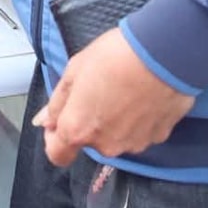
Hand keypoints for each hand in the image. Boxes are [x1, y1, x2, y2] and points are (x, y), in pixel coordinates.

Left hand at [34, 28, 196, 167]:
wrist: (163, 53)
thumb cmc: (114, 56)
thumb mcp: (74, 70)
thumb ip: (57, 103)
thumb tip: (44, 122)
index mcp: (78, 129)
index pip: (57, 154)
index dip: (54, 138)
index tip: (61, 118)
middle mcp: (105, 145)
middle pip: (91, 140)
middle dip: (91, 120)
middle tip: (99, 88)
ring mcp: (134, 143)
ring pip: (117, 136)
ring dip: (116, 119)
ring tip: (125, 88)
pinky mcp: (159, 136)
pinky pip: (142, 131)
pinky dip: (140, 118)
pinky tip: (144, 93)